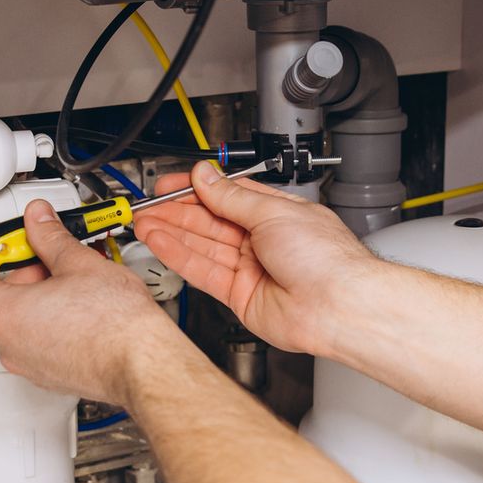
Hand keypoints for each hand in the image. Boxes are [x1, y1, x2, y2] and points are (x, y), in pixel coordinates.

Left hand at [0, 200, 181, 404]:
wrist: (142, 362)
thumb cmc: (115, 324)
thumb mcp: (77, 263)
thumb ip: (49, 236)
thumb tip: (39, 220)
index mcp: (4, 312)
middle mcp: (8, 343)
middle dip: (21, 268)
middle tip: (46, 249)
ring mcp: (28, 363)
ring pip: (19, 318)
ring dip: (37, 293)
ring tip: (73, 277)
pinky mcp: (49, 374)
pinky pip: (37, 339)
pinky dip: (48, 318)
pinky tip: (77, 304)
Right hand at [134, 161, 382, 356]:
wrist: (338, 305)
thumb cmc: (326, 259)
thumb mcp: (273, 212)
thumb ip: (232, 197)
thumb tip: (207, 177)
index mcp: (276, 214)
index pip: (227, 195)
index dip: (196, 189)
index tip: (170, 184)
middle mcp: (261, 240)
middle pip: (210, 221)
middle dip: (177, 211)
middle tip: (148, 204)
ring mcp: (250, 268)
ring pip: (202, 246)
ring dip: (171, 232)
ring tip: (143, 221)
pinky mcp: (239, 295)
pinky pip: (202, 271)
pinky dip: (179, 256)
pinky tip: (160, 241)